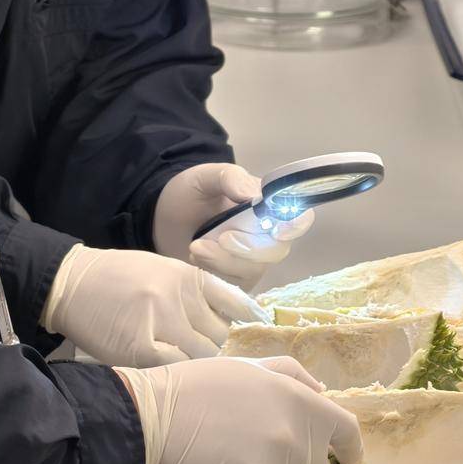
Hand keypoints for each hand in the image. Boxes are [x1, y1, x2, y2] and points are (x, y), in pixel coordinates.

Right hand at [41, 245, 267, 366]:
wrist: (70, 284)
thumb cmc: (117, 279)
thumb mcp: (163, 272)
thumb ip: (195, 293)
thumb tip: (234, 319)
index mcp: (187, 276)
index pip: (236, 303)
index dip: (245, 322)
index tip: (249, 335)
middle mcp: (179, 295)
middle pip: (221, 336)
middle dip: (215, 349)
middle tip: (203, 359)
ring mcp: (160, 320)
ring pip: (202, 357)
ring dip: (197, 367)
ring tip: (185, 372)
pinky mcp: (140, 347)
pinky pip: (176, 369)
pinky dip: (175, 376)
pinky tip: (167, 377)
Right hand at [114, 356, 363, 463]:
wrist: (159, 419)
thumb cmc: (200, 388)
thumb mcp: (252, 366)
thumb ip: (294, 376)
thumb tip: (321, 395)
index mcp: (303, 404)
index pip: (347, 432)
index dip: (349, 448)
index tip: (348, 457)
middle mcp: (300, 440)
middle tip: (264, 453)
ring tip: (239, 461)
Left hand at [153, 163, 314, 290]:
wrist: (162, 218)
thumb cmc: (190, 193)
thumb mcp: (206, 177)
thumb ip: (231, 178)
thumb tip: (255, 195)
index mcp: (269, 208)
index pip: (300, 219)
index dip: (295, 226)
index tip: (276, 229)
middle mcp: (267, 237)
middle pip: (276, 251)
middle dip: (248, 247)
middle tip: (219, 237)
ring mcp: (251, 262)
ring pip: (253, 270)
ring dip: (224, 260)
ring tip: (196, 246)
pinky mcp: (233, 281)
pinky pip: (234, 286)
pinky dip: (214, 273)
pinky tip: (195, 261)